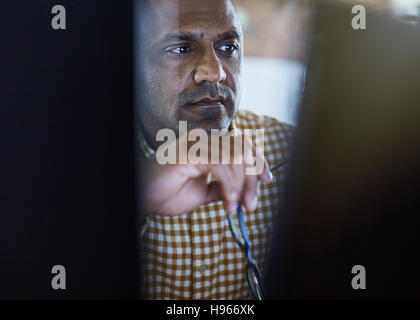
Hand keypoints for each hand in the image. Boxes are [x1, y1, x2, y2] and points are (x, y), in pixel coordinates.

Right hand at [139, 135, 272, 216]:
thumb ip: (224, 187)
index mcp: (209, 146)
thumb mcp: (205, 192)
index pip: (242, 145)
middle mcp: (204, 140)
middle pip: (243, 149)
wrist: (144, 197)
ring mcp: (197, 144)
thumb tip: (246, 191)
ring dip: (241, 186)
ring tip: (235, 208)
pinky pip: (221, 166)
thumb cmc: (169, 193)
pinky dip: (229, 187)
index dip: (258, 160)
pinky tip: (227, 203)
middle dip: (252, 178)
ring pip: (234, 157)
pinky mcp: (190, 151)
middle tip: (251, 204)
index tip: (267, 179)